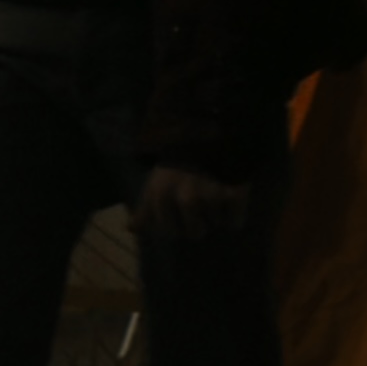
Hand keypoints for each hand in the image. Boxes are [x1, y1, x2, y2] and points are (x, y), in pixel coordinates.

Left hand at [134, 165, 249, 240]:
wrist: (213, 132)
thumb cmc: (180, 162)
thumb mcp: (157, 180)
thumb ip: (145, 208)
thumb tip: (131, 228)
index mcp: (161, 195)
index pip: (169, 231)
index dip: (176, 224)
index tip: (179, 209)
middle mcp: (185, 198)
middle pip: (195, 233)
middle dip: (199, 222)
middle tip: (201, 201)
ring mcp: (211, 196)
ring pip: (215, 224)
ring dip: (217, 214)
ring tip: (214, 192)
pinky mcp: (234, 195)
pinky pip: (235, 221)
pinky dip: (236, 214)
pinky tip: (230, 195)